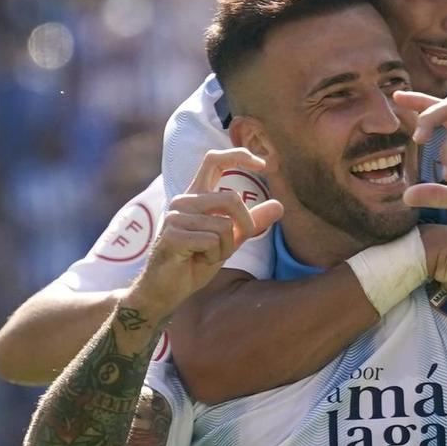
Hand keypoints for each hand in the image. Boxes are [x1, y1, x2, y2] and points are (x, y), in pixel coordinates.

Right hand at [126, 148, 282, 317]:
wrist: (166, 289)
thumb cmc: (196, 261)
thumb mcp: (230, 239)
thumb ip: (251, 222)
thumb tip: (279, 205)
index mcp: (195, 195)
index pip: (214, 160)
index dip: (239, 156)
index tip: (263, 164)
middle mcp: (183, 200)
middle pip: (232, 198)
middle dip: (245, 225)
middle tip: (234, 244)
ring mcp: (176, 216)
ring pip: (224, 225)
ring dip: (225, 248)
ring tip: (207, 255)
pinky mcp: (173, 235)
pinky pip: (212, 241)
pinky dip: (214, 256)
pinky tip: (197, 260)